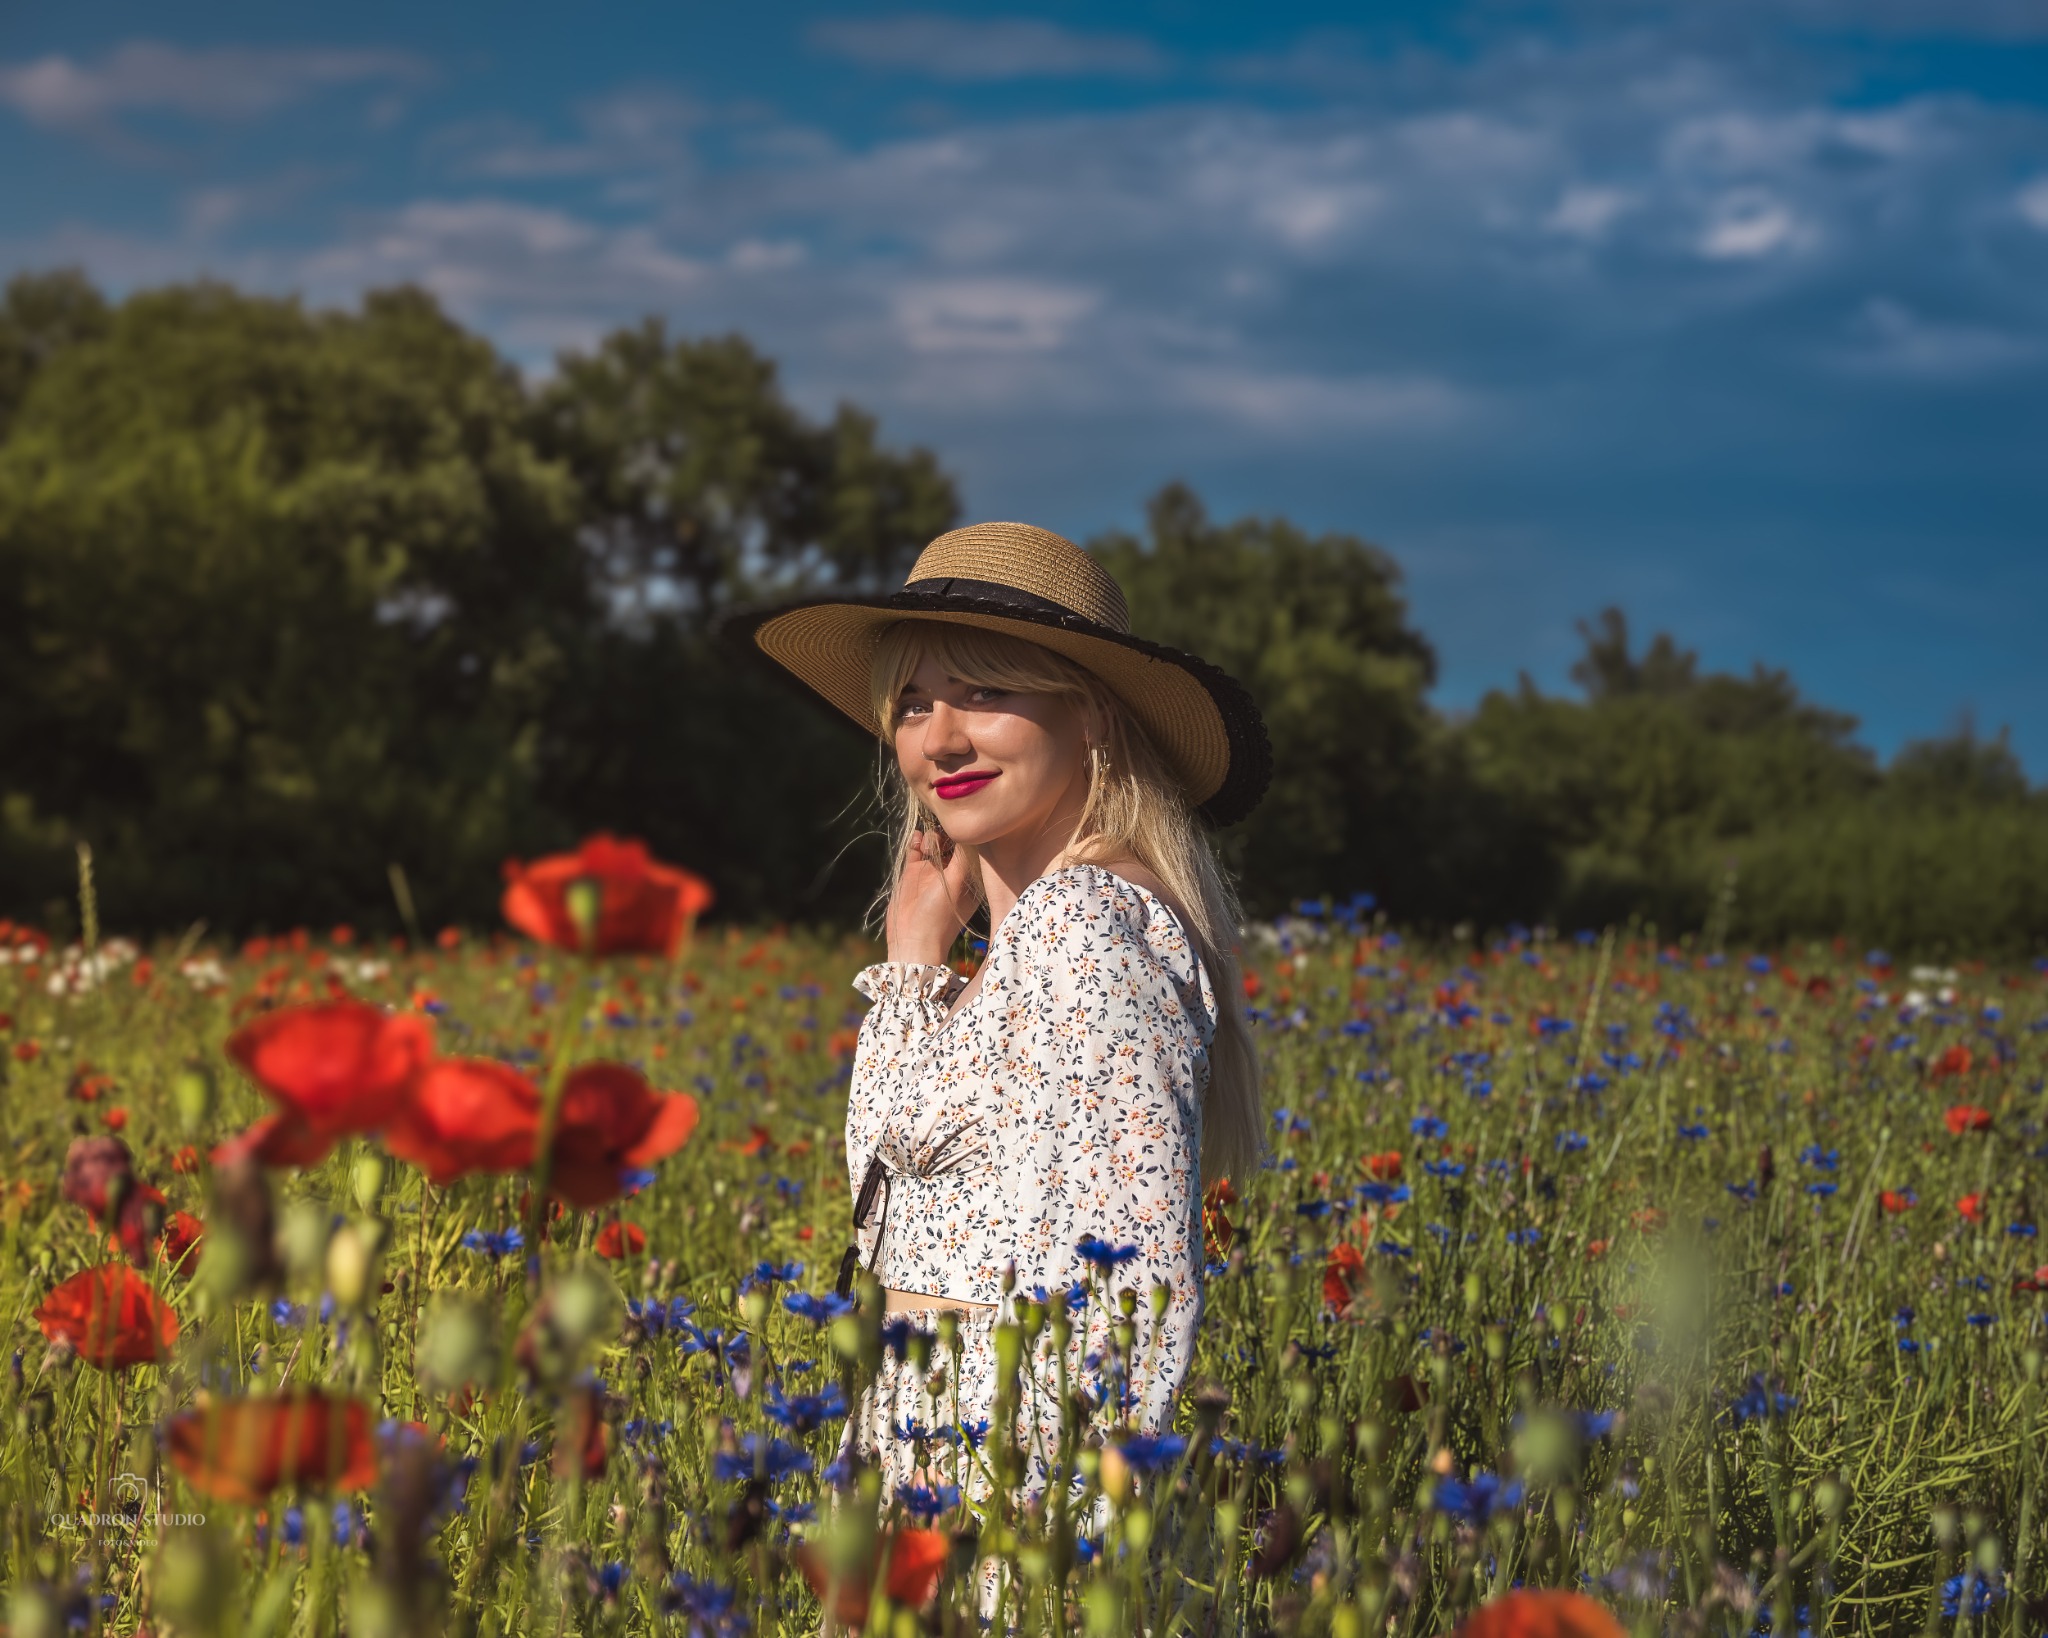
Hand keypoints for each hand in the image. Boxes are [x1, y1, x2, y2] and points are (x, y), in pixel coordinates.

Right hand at [884, 824, 977, 966]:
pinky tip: (916, 839)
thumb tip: (969, 831)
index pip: (970, 848)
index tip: (962, 825)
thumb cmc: (941, 915)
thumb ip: (963, 856)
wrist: (912, 938)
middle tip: (942, 835)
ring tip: (928, 847)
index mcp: (969, 877)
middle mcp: (952, 872)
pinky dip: (916, 840)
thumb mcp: (957, 883)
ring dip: (931, 837)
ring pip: (933, 843)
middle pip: (951, 842)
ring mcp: (931, 871)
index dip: (966, 835)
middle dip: (946, 833)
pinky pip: (915, 849)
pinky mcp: (913, 872)